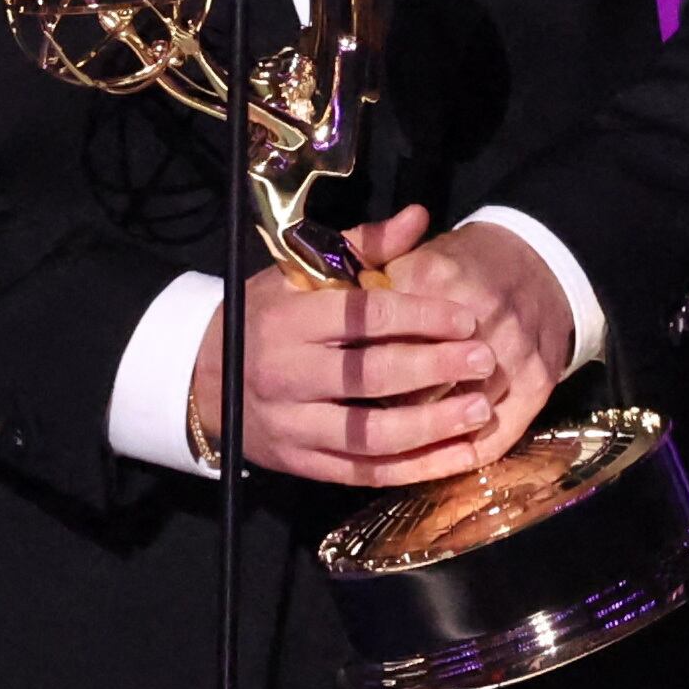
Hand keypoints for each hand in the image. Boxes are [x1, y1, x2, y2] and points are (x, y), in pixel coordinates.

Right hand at [190, 205, 573, 486]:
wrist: (204, 377)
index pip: (362, 316)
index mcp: (289, 318)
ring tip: (479, 409)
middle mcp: (287, 373)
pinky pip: (366, 471)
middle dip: (434, 367)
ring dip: (432, 426)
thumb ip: (362, 247)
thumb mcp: (299, 273)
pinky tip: (457, 455)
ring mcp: (293, 424)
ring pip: (370, 433)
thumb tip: (419, 217)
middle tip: (483, 359)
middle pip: (370, 375)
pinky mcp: (302, 464)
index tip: (465, 318)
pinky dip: (415, 468)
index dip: (419, 316)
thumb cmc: (266, 316)